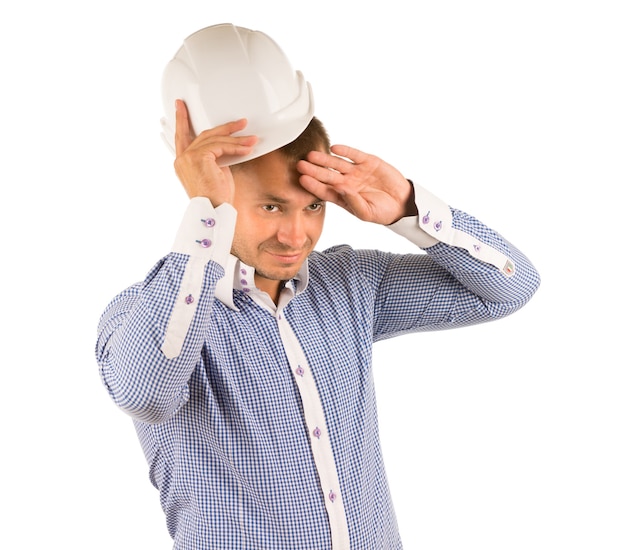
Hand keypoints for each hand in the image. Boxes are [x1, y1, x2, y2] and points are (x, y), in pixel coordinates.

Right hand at [173, 100, 257, 204]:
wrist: (214, 211)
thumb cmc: (216, 199)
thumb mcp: (216, 173)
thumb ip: (216, 158)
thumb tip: (228, 148)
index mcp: (183, 163)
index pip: (181, 136)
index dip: (181, 119)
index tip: (181, 106)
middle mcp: (182, 159)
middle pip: (203, 134)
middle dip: (225, 127)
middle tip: (240, 122)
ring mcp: (188, 157)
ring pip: (214, 139)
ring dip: (236, 139)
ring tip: (251, 139)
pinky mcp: (198, 157)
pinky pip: (220, 146)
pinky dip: (235, 146)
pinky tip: (246, 148)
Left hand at [296, 144, 416, 224]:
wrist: (401, 203)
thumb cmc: (382, 212)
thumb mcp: (366, 213)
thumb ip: (353, 202)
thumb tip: (342, 189)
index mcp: (343, 197)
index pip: (324, 190)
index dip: (313, 185)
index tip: (302, 180)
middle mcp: (346, 183)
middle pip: (327, 175)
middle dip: (314, 170)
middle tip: (300, 165)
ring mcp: (356, 172)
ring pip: (337, 164)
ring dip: (325, 159)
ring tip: (312, 155)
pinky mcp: (367, 162)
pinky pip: (353, 155)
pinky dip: (345, 151)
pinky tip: (334, 148)